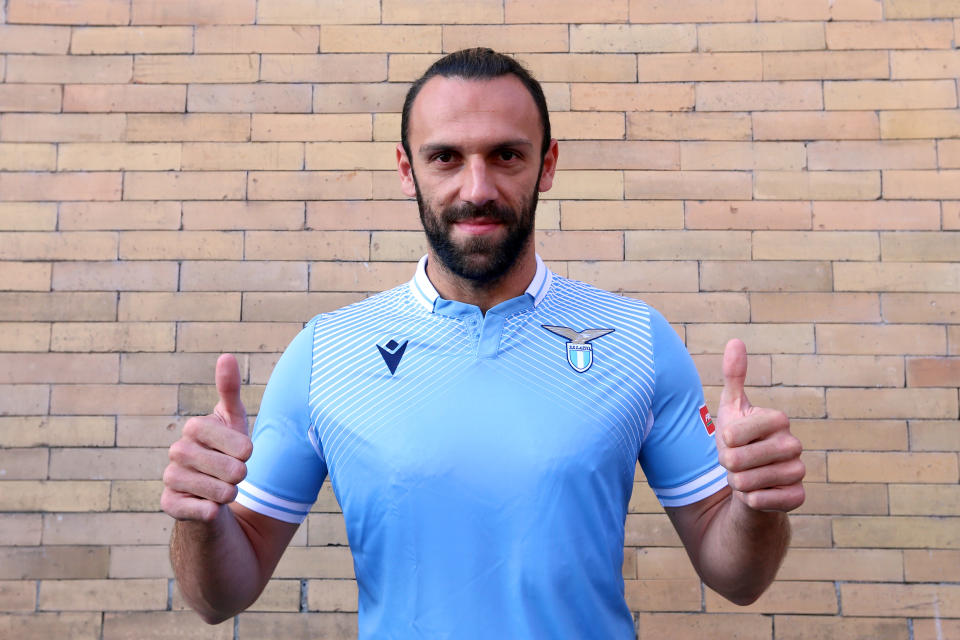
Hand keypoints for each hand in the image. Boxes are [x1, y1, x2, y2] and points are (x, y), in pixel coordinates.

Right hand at [161, 354, 251, 521]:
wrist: (212, 494)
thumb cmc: (228, 452)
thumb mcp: (235, 421)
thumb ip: (230, 391)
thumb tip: (226, 355)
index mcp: (195, 427)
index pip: (239, 445)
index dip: (246, 452)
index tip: (243, 453)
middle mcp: (177, 451)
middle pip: (232, 470)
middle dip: (241, 476)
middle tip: (234, 474)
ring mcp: (171, 478)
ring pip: (220, 493)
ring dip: (230, 494)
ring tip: (224, 490)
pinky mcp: (169, 505)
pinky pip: (203, 512)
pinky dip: (213, 512)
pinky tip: (210, 508)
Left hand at [715, 339, 804, 511]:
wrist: (751, 480)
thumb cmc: (738, 441)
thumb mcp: (731, 407)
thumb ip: (733, 375)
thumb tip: (735, 341)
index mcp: (778, 419)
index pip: (731, 434)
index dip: (723, 441)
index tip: (732, 440)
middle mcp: (793, 444)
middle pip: (735, 459)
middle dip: (727, 464)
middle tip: (737, 462)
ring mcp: (798, 471)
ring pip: (745, 482)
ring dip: (737, 483)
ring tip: (745, 476)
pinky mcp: (797, 497)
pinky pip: (759, 501)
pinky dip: (749, 500)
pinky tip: (756, 494)